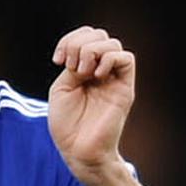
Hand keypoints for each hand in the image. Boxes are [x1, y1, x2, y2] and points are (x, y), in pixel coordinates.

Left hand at [48, 25, 135, 182]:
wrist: (79, 151)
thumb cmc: (67, 125)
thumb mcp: (62, 88)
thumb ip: (73, 66)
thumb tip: (87, 54)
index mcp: (83, 69)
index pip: (85, 36)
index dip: (70, 39)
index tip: (58, 60)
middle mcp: (100, 71)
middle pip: (99, 34)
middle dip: (79, 43)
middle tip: (70, 66)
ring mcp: (113, 79)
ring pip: (112, 44)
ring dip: (91, 52)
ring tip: (83, 74)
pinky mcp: (125, 89)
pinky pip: (126, 59)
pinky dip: (108, 60)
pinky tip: (96, 76)